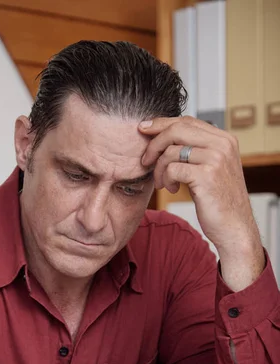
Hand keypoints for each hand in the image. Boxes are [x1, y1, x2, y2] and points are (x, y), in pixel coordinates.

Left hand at [139, 117, 264, 290]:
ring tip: (162, 183)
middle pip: (176, 130)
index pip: (187, 121)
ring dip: (159, 169)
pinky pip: (172, 169)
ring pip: (171, 151)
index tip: (143, 129)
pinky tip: (172, 189)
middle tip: (145, 161)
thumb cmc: (220, 201)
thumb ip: (197, 151)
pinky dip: (166, 179)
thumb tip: (166, 136)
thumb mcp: (212, 169)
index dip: (161, 124)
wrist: (235, 227)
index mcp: (224, 139)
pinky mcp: (206, 176)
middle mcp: (222, 144)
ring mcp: (216, 159)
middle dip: (154, 144)